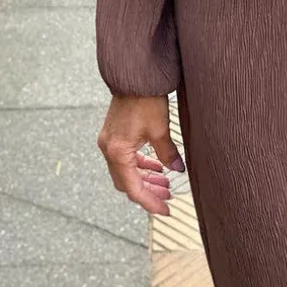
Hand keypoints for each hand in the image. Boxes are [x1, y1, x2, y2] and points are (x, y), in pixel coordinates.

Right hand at [97, 95, 184, 215]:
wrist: (134, 76)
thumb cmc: (145, 100)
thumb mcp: (161, 129)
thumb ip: (167, 153)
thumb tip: (177, 170)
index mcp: (117, 151)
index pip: (133, 188)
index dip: (150, 202)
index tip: (165, 209)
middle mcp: (109, 149)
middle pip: (127, 182)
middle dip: (148, 192)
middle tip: (167, 198)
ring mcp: (110, 142)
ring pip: (126, 171)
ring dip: (145, 178)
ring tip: (165, 184)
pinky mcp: (114, 135)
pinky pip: (126, 158)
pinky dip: (140, 165)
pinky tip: (157, 166)